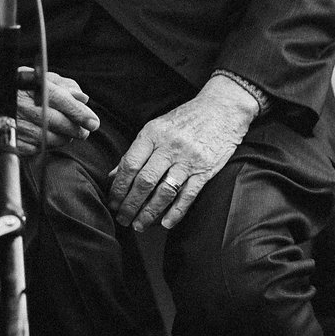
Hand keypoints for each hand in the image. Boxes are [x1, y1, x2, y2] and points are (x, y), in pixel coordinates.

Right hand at [0, 70, 99, 155]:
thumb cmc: (17, 87)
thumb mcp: (38, 77)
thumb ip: (62, 85)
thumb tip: (83, 98)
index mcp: (31, 86)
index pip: (61, 100)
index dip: (80, 112)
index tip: (93, 122)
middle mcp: (24, 105)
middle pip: (58, 122)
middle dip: (76, 129)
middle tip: (84, 131)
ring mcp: (17, 124)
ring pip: (50, 139)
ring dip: (64, 139)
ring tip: (69, 135)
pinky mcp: (13, 140)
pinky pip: (37, 148)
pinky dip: (48, 146)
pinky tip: (51, 139)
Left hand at [107, 75, 256, 231]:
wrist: (222, 110)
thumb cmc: (185, 119)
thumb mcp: (157, 127)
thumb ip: (137, 151)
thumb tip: (113, 175)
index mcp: (153, 133)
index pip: (130, 165)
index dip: (118, 187)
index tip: (112, 202)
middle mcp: (169, 146)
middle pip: (144, 181)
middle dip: (130, 205)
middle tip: (122, 219)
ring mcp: (188, 159)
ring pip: (164, 192)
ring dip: (149, 213)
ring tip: (139, 225)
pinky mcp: (205, 170)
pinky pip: (188, 195)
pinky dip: (176, 212)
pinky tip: (166, 223)